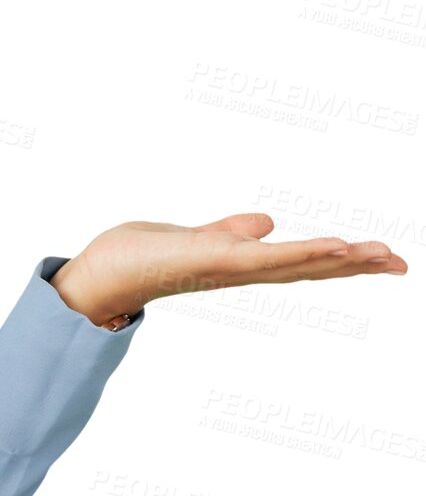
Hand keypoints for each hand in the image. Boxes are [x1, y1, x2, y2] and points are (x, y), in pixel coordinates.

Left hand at [50, 213, 407, 326]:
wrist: (100, 273)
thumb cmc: (141, 257)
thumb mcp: (195, 236)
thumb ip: (231, 231)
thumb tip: (267, 222)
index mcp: (240, 263)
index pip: (300, 261)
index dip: (341, 260)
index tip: (383, 256)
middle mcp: (240, 271)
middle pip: (308, 267)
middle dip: (355, 266)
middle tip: (402, 262)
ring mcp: (228, 268)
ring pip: (295, 264)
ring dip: (339, 260)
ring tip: (380, 254)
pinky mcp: (212, 260)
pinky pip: (265, 258)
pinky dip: (301, 251)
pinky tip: (334, 245)